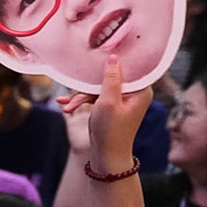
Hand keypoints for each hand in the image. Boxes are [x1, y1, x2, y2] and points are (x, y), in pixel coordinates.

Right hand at [60, 57, 153, 174]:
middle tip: (75, 85)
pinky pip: (96, 97)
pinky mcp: (111, 106)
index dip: (116, 60)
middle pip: (112, 77)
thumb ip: (111, 79)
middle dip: (89, 84)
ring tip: (66, 105)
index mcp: (141, 91)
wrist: (107, 156)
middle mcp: (134, 94)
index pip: (131, 68)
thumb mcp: (108, 102)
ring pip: (100, 87)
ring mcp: (122, 100)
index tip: (101, 50)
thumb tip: (114, 57)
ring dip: (81, 95)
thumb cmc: (111, 131)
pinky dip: (82, 101)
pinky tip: (67, 107)